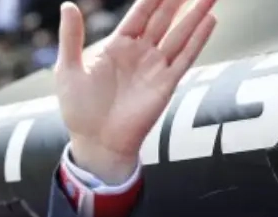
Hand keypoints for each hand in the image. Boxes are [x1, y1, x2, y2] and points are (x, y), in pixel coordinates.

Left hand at [55, 0, 217, 181]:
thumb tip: (68, 5)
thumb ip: (70, 37)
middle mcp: (140, 52)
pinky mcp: (166, 84)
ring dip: (196, 13)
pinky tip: (209, 20)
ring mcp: (155, 67)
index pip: (141, 12)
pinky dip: (198, 39)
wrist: (96, 143)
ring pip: (180, 33)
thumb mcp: (68, 70)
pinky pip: (185, 57)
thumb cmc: (79, 109)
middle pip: (164, 18)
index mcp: (118, 45)